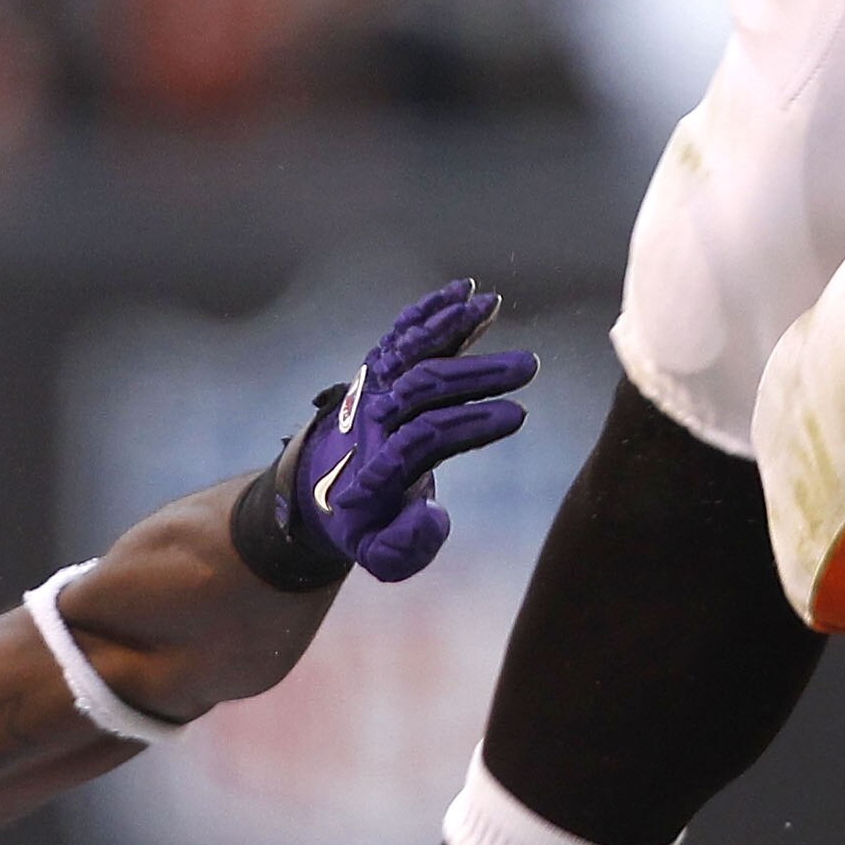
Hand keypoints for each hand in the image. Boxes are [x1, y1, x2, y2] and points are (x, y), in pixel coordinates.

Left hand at [277, 282, 537, 583]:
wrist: (315, 489)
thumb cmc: (360, 524)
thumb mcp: (376, 553)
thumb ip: (403, 549)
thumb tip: (434, 515)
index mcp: (381, 462)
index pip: (427, 435)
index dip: (471, 424)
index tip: (518, 415)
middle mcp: (375, 416)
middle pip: (424, 385)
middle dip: (476, 373)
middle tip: (529, 364)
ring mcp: (374, 386)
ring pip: (411, 349)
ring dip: (451, 325)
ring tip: (492, 303)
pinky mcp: (378, 368)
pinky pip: (402, 333)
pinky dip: (429, 310)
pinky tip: (463, 290)